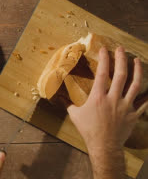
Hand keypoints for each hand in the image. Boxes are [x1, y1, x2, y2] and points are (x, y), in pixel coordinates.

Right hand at [66, 47, 147, 178]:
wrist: (104, 146)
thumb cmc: (88, 130)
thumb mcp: (74, 115)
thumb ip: (68, 103)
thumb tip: (57, 97)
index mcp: (98, 97)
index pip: (102, 73)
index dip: (103, 59)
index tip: (104, 49)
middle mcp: (113, 98)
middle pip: (120, 75)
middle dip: (121, 59)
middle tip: (121, 49)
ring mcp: (125, 106)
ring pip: (135, 85)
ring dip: (137, 71)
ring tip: (137, 60)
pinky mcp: (134, 114)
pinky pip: (144, 103)